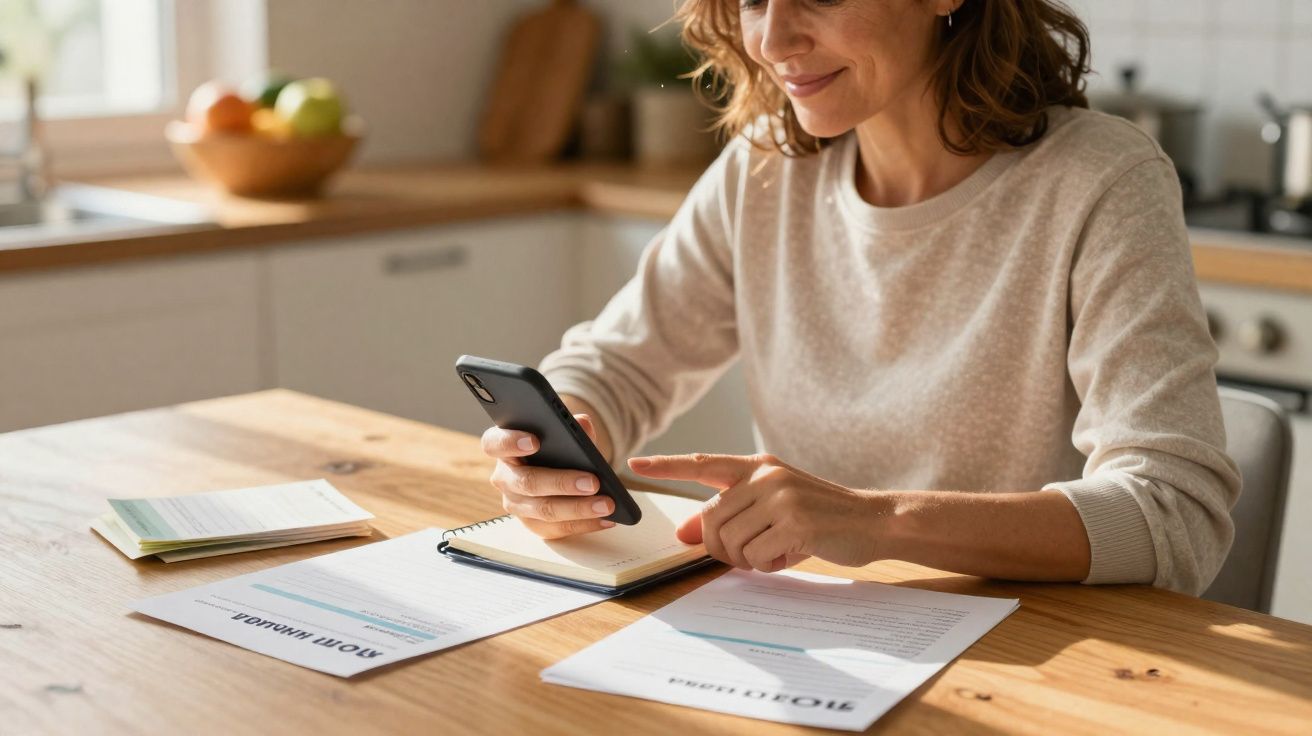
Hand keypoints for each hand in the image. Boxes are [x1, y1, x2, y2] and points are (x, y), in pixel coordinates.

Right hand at [481, 413, 615, 538]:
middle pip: (527, 482)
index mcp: (503, 448)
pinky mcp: (532, 525)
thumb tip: (583, 424)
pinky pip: (557, 529)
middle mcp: (504, 477)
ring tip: (606, 504)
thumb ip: (572, 427)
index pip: (494, 443)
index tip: (535, 441)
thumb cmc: (557, 448)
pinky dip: (585, 524)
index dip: (511, 442)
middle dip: (562, 483)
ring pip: (544, 510)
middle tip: (593, 482)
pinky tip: (606, 518)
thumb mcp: (564, 433)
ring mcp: (516, 504)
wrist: (560, 471)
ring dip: (578, 508)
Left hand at [628, 453, 884, 571]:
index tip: (635, 463)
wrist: (873, 521)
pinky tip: (791, 554)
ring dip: (749, 559)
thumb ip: (729, 514)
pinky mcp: (795, 522)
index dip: (666, 465)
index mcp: (758, 467)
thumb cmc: (819, 517)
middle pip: (712, 520)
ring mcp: (780, 497)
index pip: (703, 463)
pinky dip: (769, 565)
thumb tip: (683, 532)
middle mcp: (766, 476)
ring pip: (732, 542)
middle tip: (749, 555)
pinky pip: (756, 556)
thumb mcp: (772, 508)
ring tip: (777, 550)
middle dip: (723, 548)